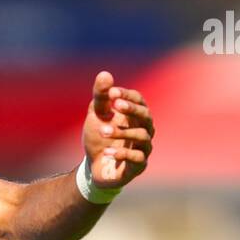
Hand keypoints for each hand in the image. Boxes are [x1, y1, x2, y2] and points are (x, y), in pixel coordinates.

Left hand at [82, 70, 153, 187]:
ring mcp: (143, 147)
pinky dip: (122, 153)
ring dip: (121, 132)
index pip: (139, 99)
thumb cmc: (99, 136)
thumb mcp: (96, 115)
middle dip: (131, 109)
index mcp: (135, 114)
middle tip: (115, 105)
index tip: (112, 93)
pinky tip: (106, 151)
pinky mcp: (139, 165)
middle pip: (146, 115)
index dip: (127, 95)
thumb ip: (101, 97)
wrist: (94, 165)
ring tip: (102, 131)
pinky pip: (138, 157)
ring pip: (142, 136)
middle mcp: (144, 128)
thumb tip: (105, 74)